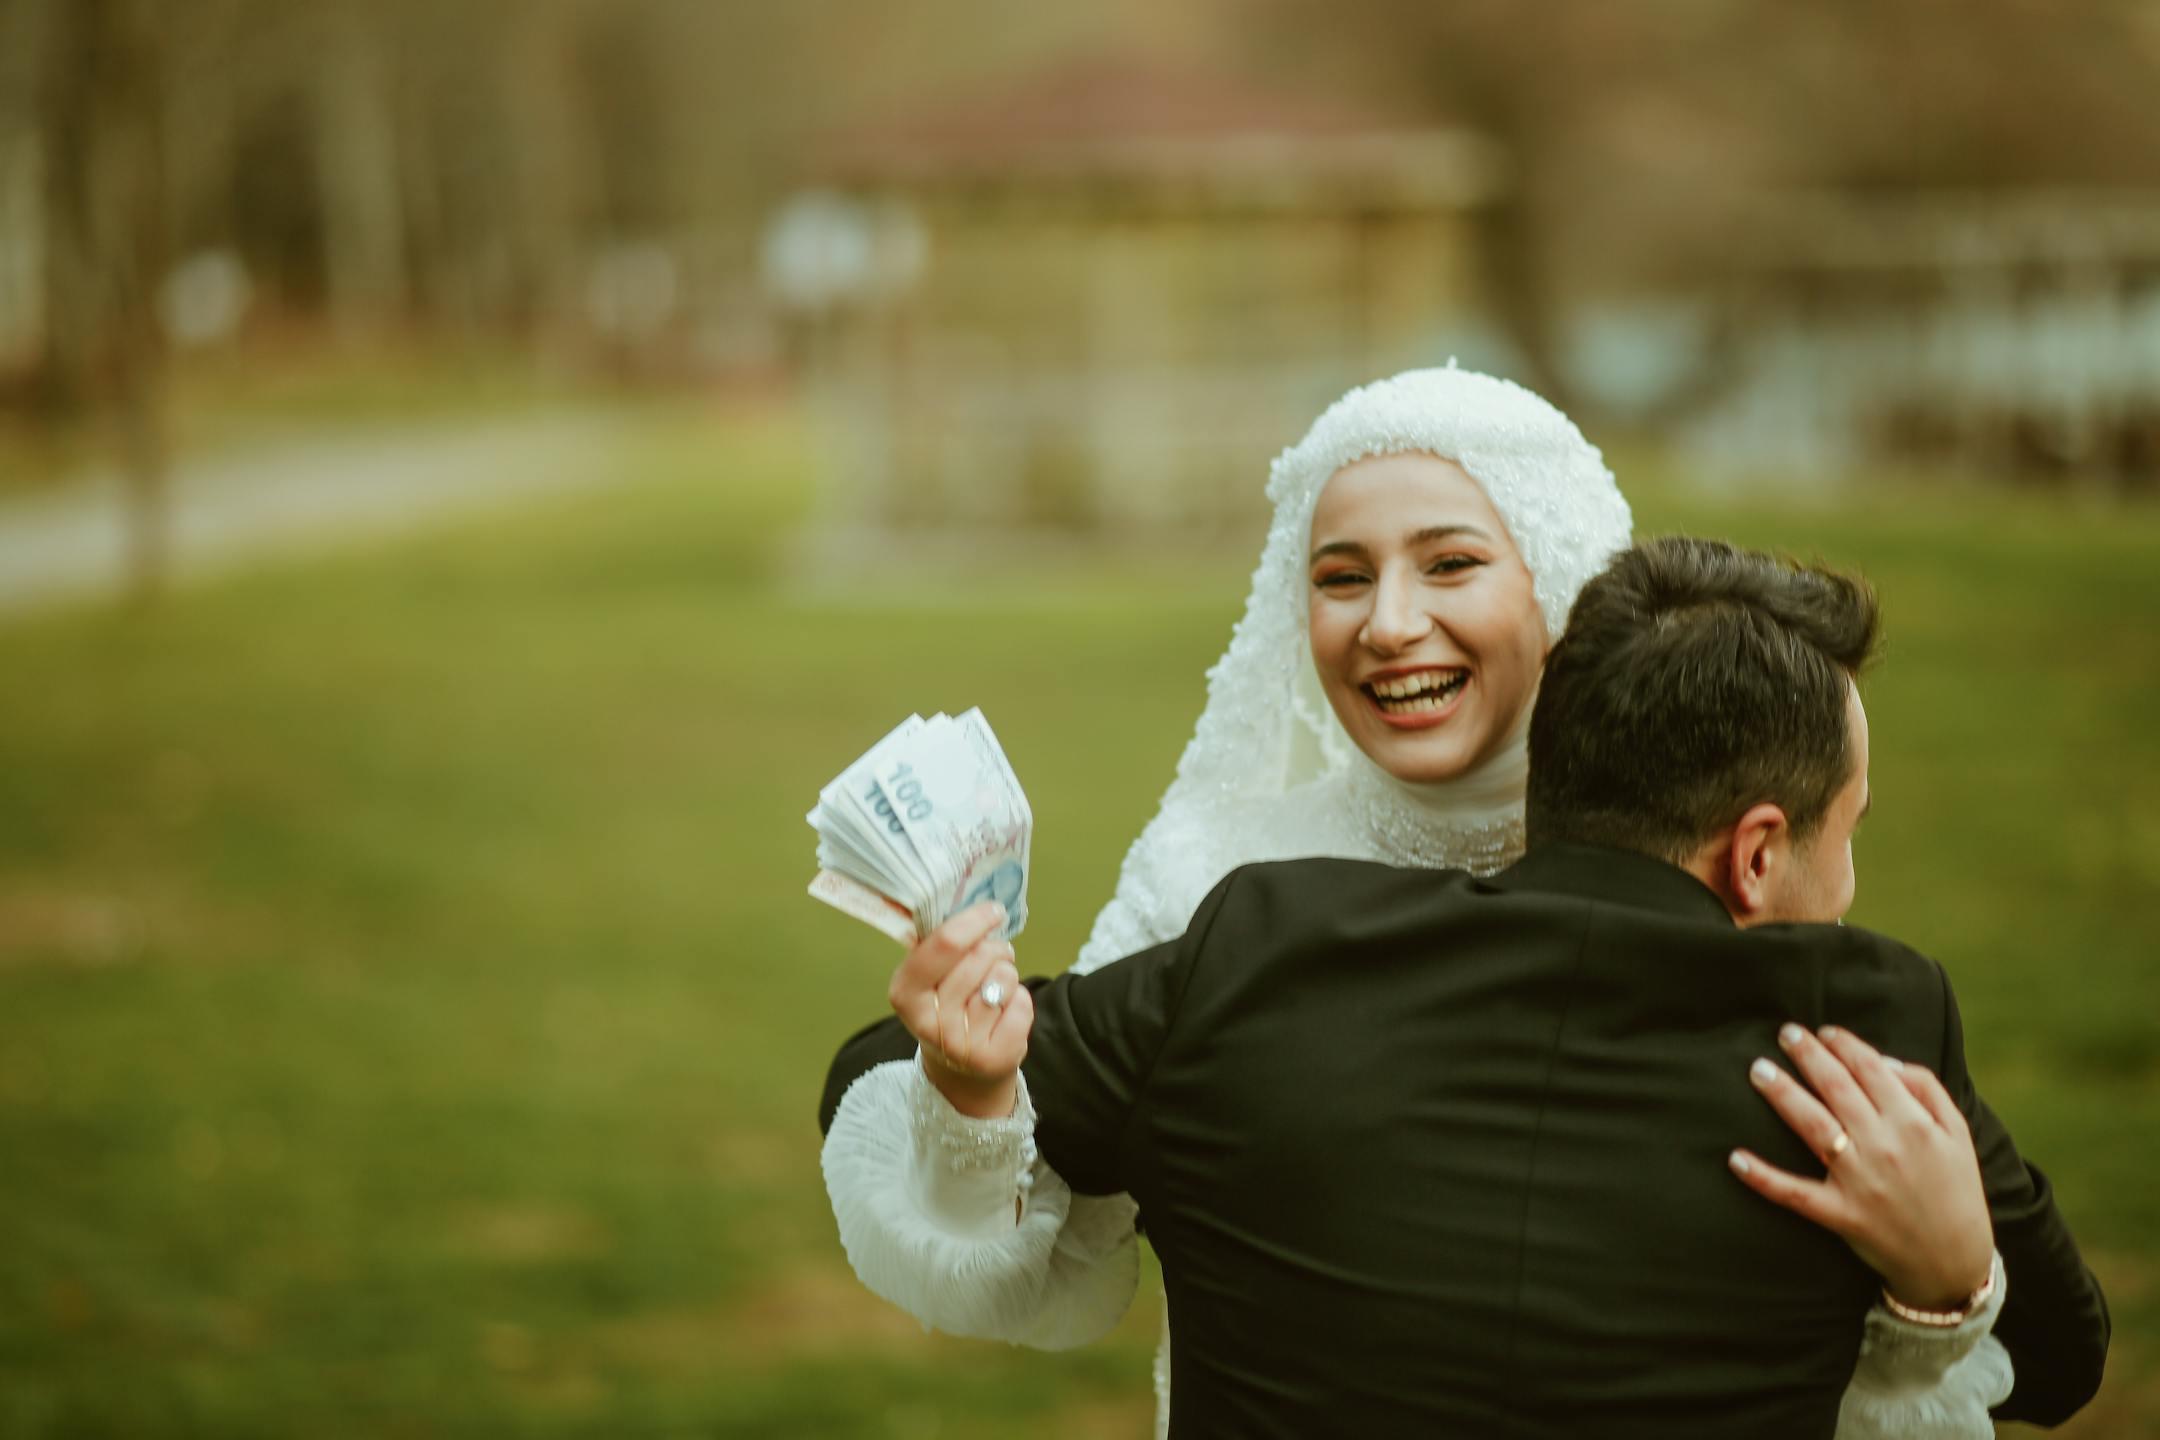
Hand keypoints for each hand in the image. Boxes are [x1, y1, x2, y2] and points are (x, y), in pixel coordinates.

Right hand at [887, 901, 1031, 1118]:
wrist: (961, 1070)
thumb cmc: (948, 1005)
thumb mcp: (930, 977)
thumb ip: (941, 944)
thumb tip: (974, 900)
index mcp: (904, 992)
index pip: (944, 944)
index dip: (974, 921)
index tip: (994, 909)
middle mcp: (928, 1022)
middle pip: (980, 956)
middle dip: (995, 948)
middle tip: (993, 957)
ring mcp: (961, 1045)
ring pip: (1004, 978)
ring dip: (1006, 975)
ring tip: (994, 989)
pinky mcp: (994, 1059)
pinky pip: (1022, 1004)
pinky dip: (1019, 1002)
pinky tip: (1003, 1014)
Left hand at [1729, 1024, 1993, 1311]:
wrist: (1954, 1262)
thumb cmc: (1955, 1190)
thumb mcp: (1957, 1134)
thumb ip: (1926, 1089)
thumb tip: (1884, 1059)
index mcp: (1914, 1124)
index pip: (1871, 1070)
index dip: (1844, 1045)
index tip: (1823, 1031)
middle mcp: (1885, 1146)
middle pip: (1837, 1089)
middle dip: (1808, 1056)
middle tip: (1785, 1032)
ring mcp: (1860, 1181)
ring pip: (1813, 1126)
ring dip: (1783, 1095)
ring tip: (1759, 1070)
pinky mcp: (1841, 1214)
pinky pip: (1795, 1193)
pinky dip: (1764, 1177)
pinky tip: (1735, 1158)